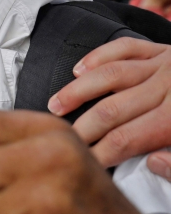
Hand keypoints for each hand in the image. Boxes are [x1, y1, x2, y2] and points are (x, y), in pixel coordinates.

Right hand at [49, 37, 170, 178]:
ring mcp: (165, 63)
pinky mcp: (165, 48)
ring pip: (109, 75)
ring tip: (54, 106)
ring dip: (77, 91)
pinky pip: (125, 47)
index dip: (100, 155)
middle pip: (111, 109)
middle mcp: (167, 85)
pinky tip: (81, 68)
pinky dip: (99, 56)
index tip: (82, 166)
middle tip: (60, 144)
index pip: (127, 139)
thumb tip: (152, 163)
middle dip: (81, 129)